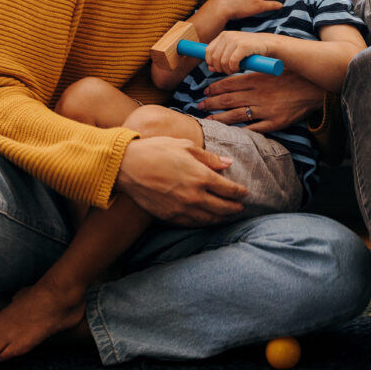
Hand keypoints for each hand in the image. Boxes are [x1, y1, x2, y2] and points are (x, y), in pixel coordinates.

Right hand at [115, 136, 246, 224]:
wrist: (126, 166)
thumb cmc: (155, 150)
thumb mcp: (185, 146)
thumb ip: (209, 158)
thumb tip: (228, 163)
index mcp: (202, 176)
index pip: (229, 189)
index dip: (239, 192)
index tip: (244, 193)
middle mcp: (195, 195)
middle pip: (223, 208)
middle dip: (235, 208)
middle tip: (240, 207)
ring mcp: (182, 208)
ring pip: (210, 219)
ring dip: (222, 218)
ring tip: (228, 216)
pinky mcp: (170, 216)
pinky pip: (193, 223)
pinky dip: (204, 223)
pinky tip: (208, 220)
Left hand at [196, 69, 323, 131]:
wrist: (316, 89)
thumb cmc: (294, 77)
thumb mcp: (273, 70)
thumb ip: (254, 74)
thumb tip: (234, 76)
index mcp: (257, 80)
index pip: (229, 84)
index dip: (215, 88)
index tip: (204, 91)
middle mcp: (259, 95)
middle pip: (228, 100)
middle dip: (211, 104)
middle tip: (198, 106)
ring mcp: (266, 110)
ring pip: (236, 115)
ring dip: (219, 118)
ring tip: (207, 120)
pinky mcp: (275, 122)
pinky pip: (254, 128)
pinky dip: (240, 131)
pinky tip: (230, 133)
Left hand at [205, 30, 277, 74]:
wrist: (268, 44)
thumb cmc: (250, 49)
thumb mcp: (233, 51)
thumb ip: (221, 58)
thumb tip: (209, 68)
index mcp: (223, 35)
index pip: (208, 51)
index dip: (211, 63)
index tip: (219, 68)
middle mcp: (227, 36)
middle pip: (214, 58)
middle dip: (220, 68)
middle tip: (228, 71)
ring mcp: (235, 40)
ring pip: (223, 61)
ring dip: (228, 70)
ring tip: (234, 70)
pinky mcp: (243, 46)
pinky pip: (232, 62)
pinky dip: (234, 68)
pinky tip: (239, 68)